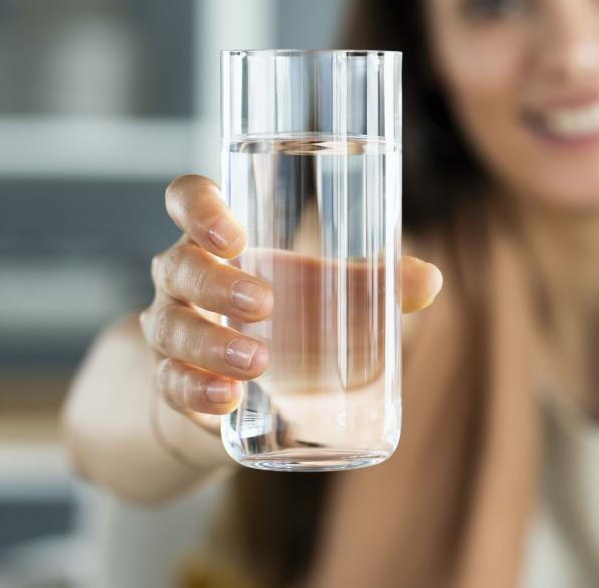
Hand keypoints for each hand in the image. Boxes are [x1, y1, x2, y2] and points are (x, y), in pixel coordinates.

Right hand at [138, 174, 442, 433]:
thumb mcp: (323, 295)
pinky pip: (170, 383)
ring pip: (169, 327)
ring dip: (211, 342)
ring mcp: (170, 331)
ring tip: (257, 361)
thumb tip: (429, 280)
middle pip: (177, 265)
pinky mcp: (172, 383)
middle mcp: (184, 280)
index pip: (186, 201)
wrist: (235, 396)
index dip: (197, 206)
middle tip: (264, 303)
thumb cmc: (283, 321)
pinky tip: (226, 398)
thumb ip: (372, 284)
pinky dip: (197, 389)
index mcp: (217, 241)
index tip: (232, 232)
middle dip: (216, 281)